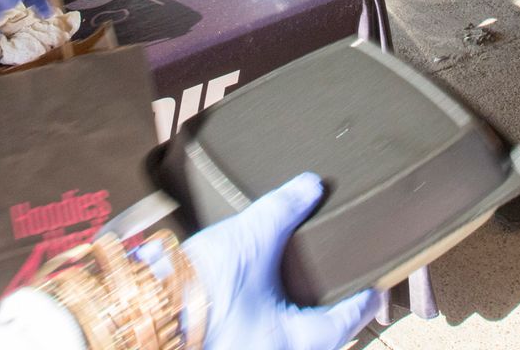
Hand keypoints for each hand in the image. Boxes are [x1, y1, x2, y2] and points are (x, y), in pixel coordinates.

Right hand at [185, 173, 377, 349]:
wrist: (144, 301)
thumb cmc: (203, 281)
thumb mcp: (251, 238)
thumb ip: (285, 209)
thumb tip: (312, 185)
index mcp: (288, 343)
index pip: (340, 326)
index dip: (361, 305)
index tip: (375, 291)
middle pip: (317, 344)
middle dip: (332, 323)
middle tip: (346, 297)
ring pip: (288, 344)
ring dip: (301, 327)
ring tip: (309, 301)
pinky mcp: (221, 346)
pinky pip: (263, 340)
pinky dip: (274, 326)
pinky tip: (268, 307)